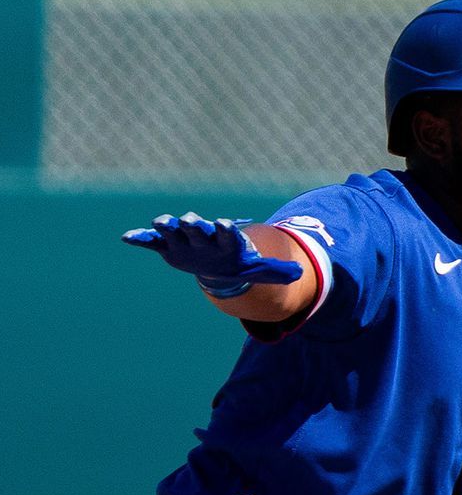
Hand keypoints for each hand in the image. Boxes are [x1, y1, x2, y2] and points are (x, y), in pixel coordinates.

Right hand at [122, 212, 302, 291]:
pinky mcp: (168, 245)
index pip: (228, 233)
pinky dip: (142, 238)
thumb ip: (276, 270)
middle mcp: (204, 236)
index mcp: (226, 240)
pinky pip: (153, 241)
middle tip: (190, 220)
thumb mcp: (258, 269)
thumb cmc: (240, 264)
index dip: (227, 229)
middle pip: (199, 228)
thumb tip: (299, 275)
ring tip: (159, 223)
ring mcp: (185, 239)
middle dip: (195, 224)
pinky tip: (128, 237)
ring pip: (175, 230)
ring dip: (167, 226)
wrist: (218, 262)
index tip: (226, 224)